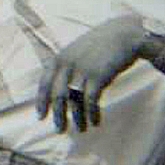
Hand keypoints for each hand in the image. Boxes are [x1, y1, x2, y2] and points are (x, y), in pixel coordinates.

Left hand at [37, 15, 149, 132]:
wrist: (123, 34)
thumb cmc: (99, 45)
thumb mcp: (76, 52)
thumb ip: (66, 68)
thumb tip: (62, 92)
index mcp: (58, 59)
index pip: (44, 84)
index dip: (41, 102)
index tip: (41, 117)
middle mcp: (66, 64)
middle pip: (57, 95)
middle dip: (58, 115)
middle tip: (59, 130)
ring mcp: (82, 70)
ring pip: (74, 100)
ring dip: (77, 118)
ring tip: (81, 129)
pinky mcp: (98, 76)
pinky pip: (91, 100)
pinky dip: (92, 113)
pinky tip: (95, 121)